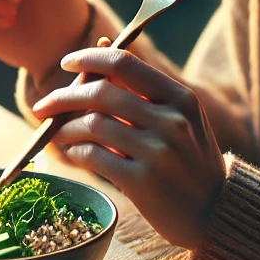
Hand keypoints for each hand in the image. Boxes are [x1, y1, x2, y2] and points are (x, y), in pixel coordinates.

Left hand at [31, 46, 226, 249]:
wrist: (215, 214)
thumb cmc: (188, 162)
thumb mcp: (178, 119)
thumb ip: (141, 88)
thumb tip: (99, 45)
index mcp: (181, 98)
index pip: (125, 62)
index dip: (90, 58)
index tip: (67, 63)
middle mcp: (172, 120)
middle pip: (101, 93)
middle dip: (64, 97)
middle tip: (44, 106)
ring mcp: (159, 151)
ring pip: (92, 125)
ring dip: (64, 128)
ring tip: (55, 134)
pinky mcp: (143, 181)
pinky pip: (93, 156)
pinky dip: (73, 152)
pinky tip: (70, 155)